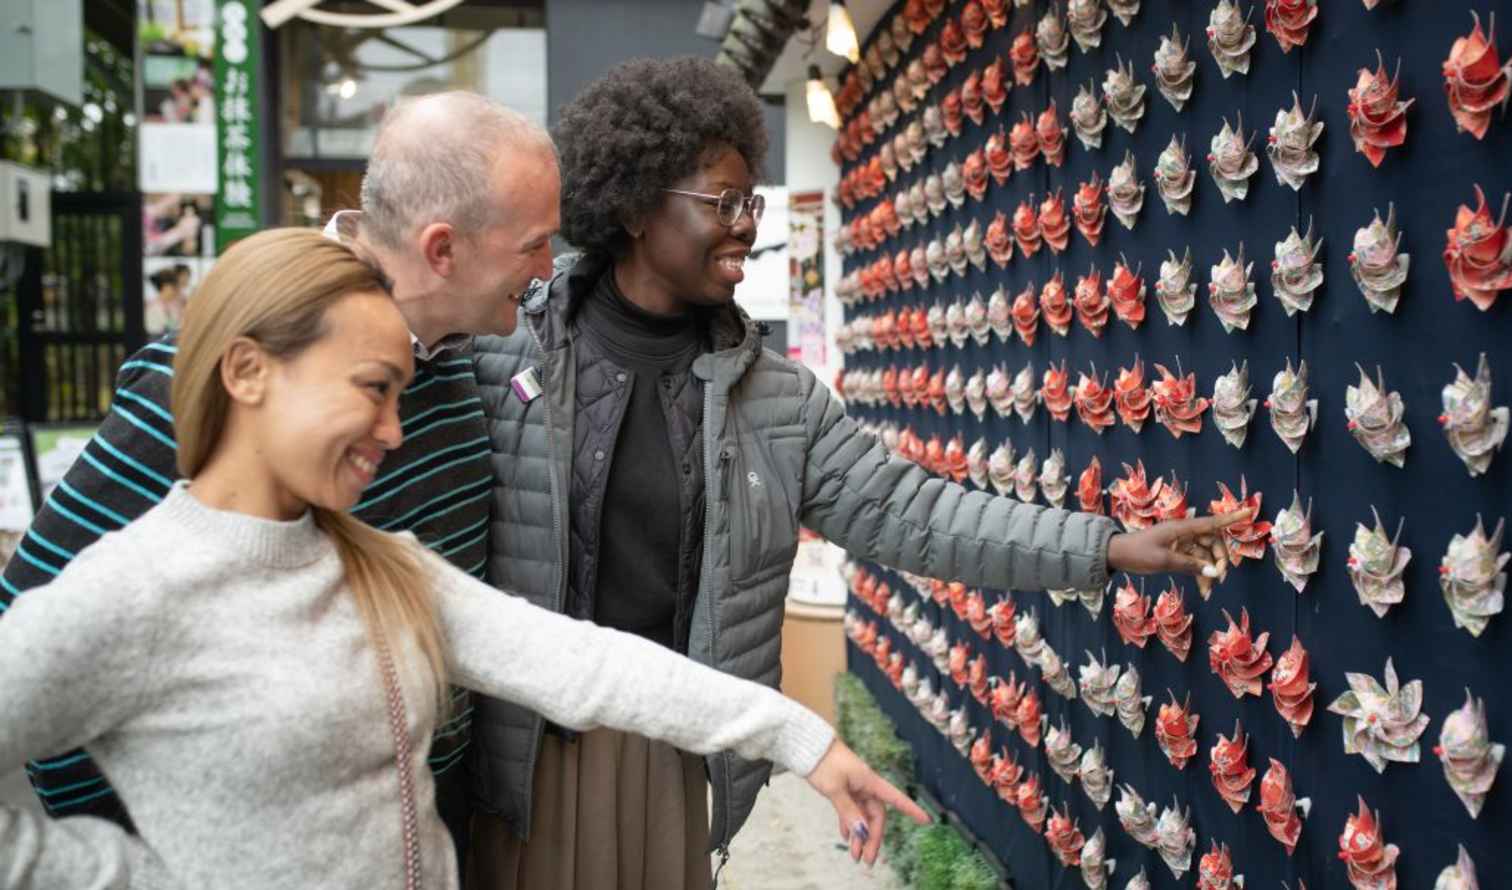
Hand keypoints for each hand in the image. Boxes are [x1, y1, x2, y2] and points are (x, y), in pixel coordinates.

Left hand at [805, 738, 930, 864]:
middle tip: (867, 859)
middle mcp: (866, 786)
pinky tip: (845, 836)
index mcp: (870, 782)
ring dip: (860, 835)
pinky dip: (849, 824)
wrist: (809, 747)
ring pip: (863, 816)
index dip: (911, 809)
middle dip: (873, 838)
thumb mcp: (835, 789)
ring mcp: (855, 788)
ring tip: (855, 855)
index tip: (926, 820)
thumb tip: (862, 832)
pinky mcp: (845, 789)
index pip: (895, 798)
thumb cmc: (824, 762)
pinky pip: (852, 810)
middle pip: (876, 816)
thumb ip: (848, 811)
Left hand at [1106, 511, 1249, 582]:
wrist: (1117, 555)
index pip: (1212, 522)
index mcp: (1182, 528)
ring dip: (1209, 572)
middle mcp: (1185, 534)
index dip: (1232, 518)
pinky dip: (1200, 575)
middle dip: (1220, 560)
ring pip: (1205, 556)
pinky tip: (1204, 590)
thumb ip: (1190, 565)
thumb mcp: (1164, 560)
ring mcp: (1182, 544)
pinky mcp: (1178, 554)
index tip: (1250, 512)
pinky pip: (1195, 563)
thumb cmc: (1138, 553)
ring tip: (1208, 591)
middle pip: (1213, 543)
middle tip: (1219, 578)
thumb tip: (1215, 572)